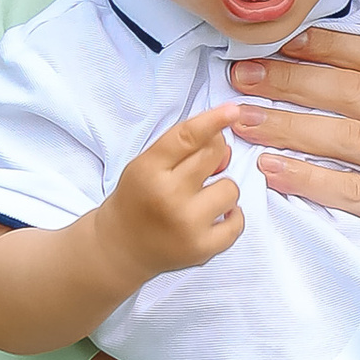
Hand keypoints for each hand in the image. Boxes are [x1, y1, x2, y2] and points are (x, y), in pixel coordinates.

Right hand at [99, 107, 242, 285]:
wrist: (120, 249)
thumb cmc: (138, 200)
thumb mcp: (146, 165)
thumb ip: (182, 149)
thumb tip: (225, 146)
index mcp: (148, 170)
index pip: (187, 137)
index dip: (213, 120)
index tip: (233, 110)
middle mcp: (167, 196)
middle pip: (214, 155)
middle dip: (213, 156)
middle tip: (196, 172)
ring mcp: (186, 225)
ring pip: (231, 188)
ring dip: (221, 191)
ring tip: (199, 201)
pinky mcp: (202, 249)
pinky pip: (238, 222)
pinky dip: (231, 217)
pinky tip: (211, 218)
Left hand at [228, 28, 359, 322]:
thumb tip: (345, 82)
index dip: (326, 45)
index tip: (280, 42)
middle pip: (350, 92)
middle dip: (287, 81)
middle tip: (239, 76)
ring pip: (342, 139)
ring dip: (283, 127)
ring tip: (240, 121)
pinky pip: (351, 192)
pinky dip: (306, 180)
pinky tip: (272, 171)